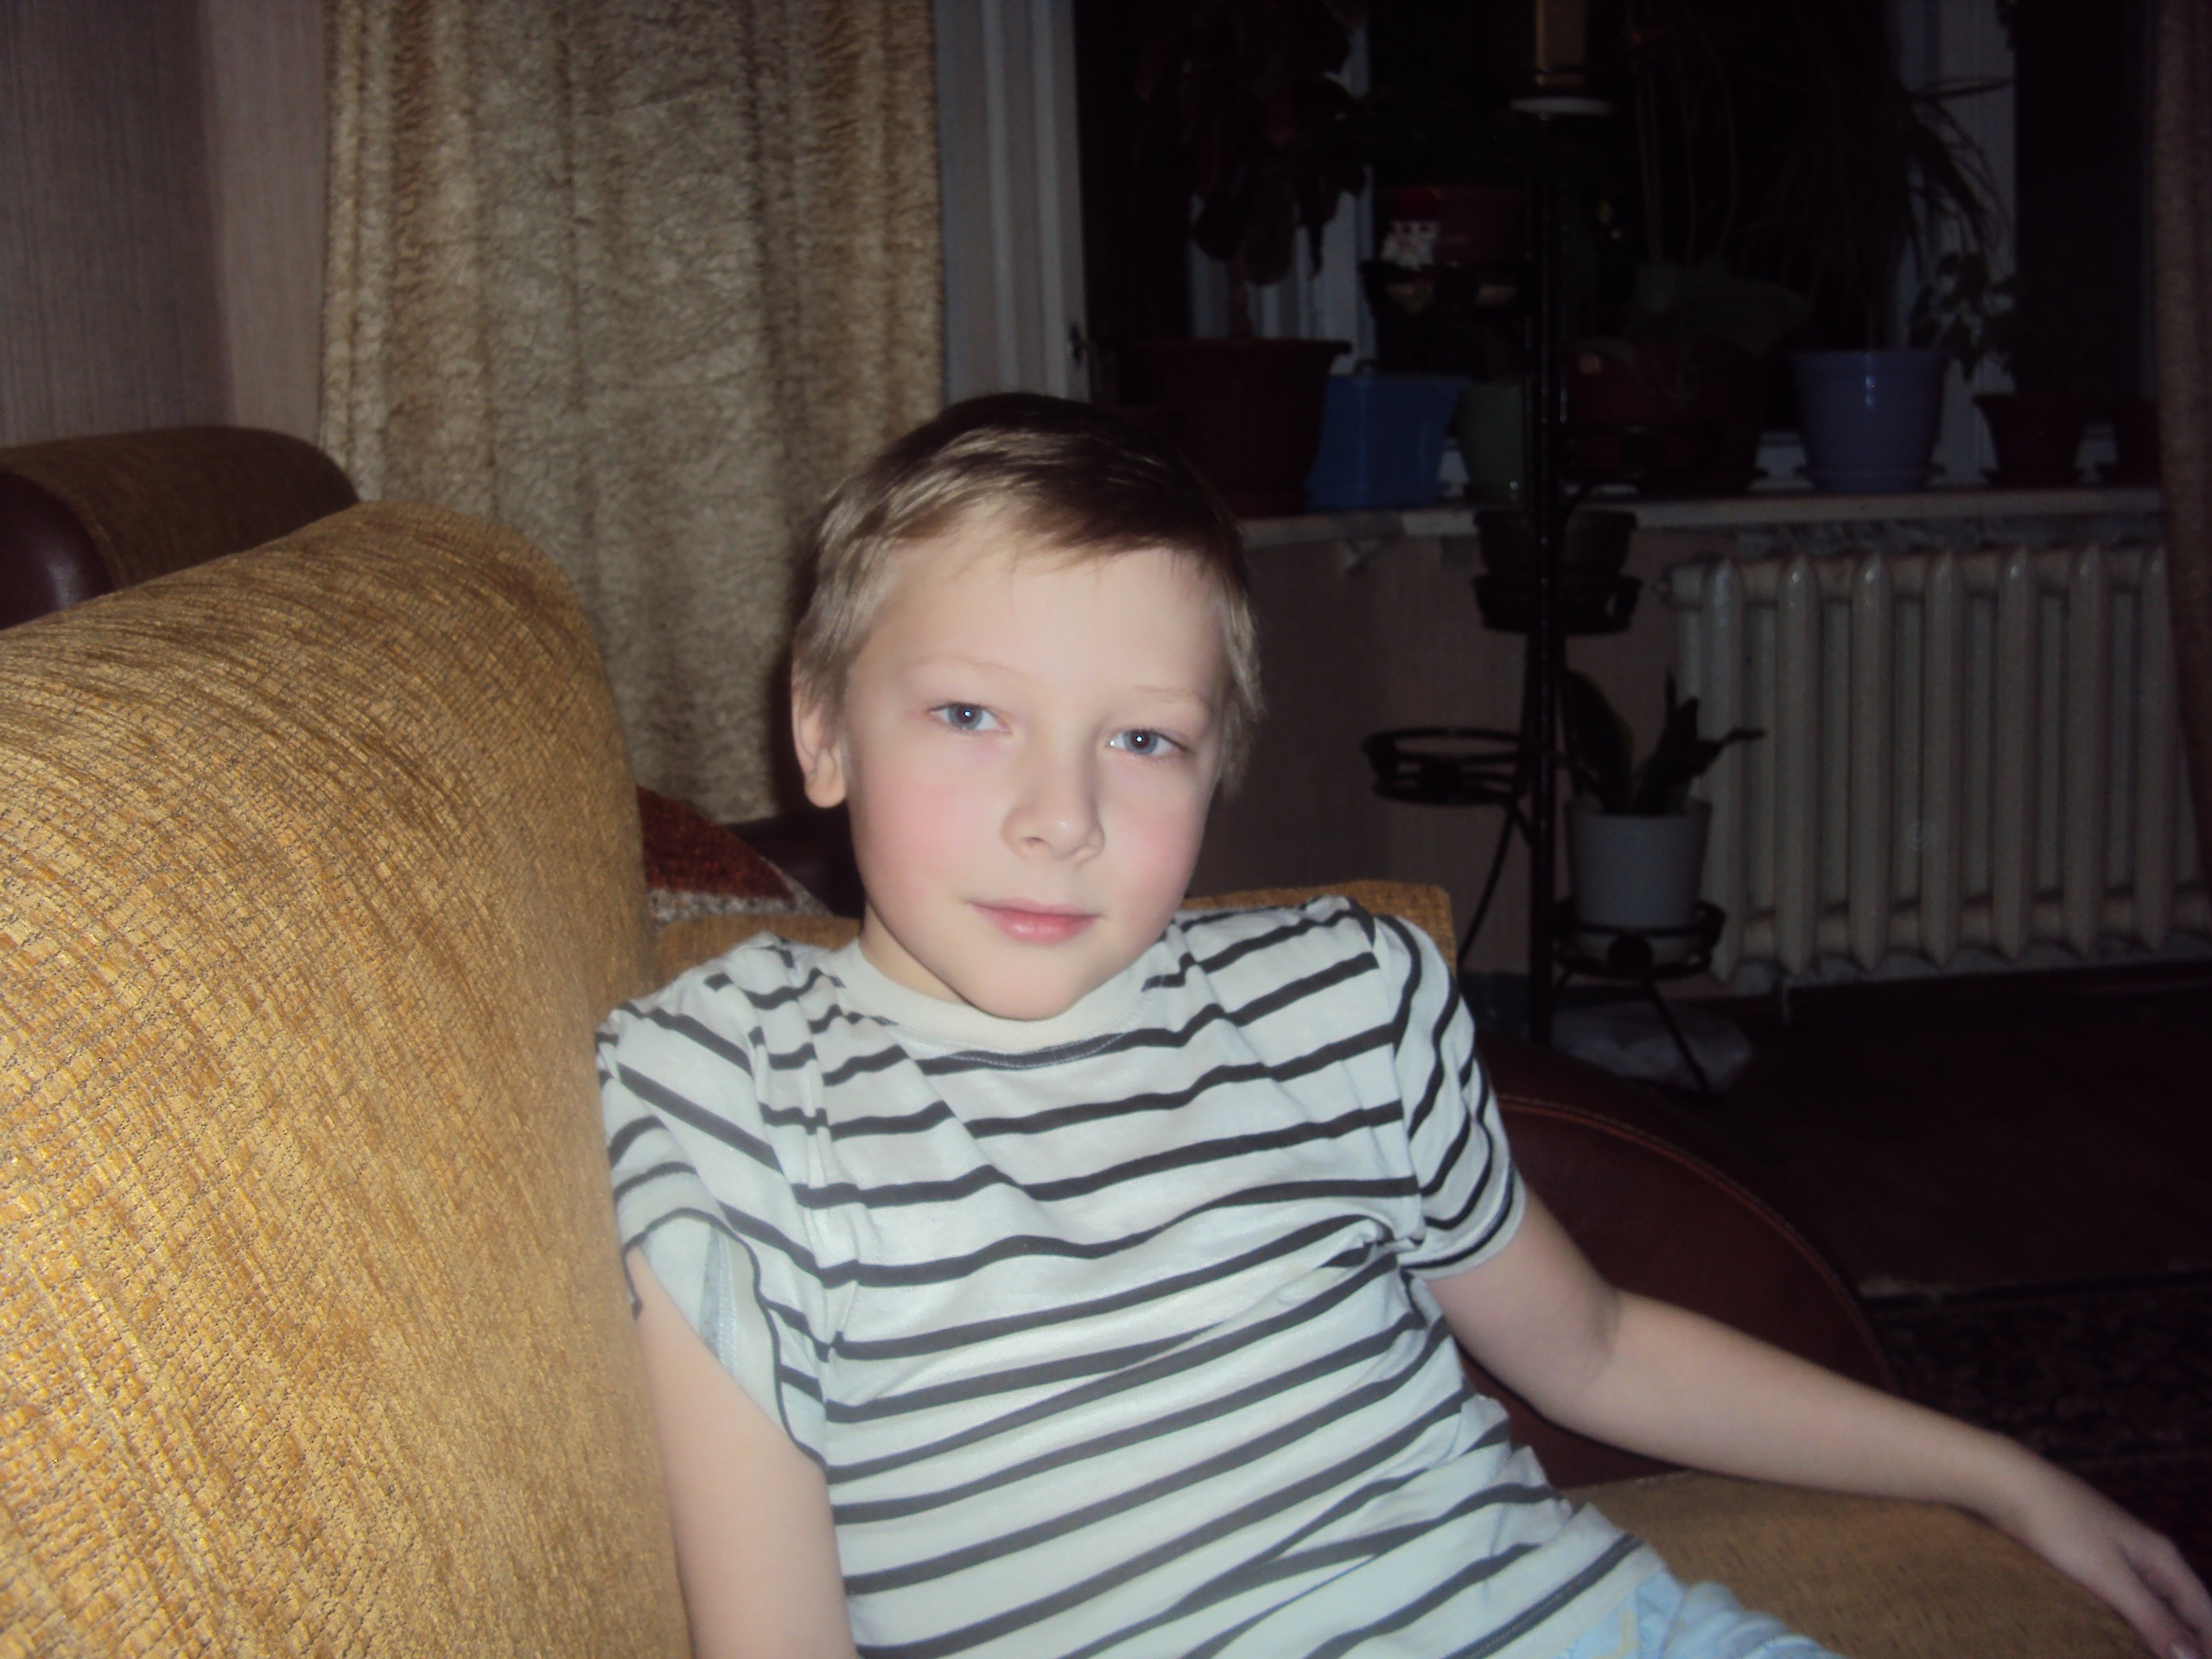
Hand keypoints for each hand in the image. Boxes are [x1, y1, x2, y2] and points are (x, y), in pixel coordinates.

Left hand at [1991, 1457, 2211, 1658]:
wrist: (2007, 1484)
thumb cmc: (2059, 1525)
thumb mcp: (2109, 1577)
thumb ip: (2153, 1618)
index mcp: (2164, 1559)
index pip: (2205, 1615)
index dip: (2207, 1649)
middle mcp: (2151, 1557)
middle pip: (2186, 1611)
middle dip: (2189, 1645)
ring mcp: (2122, 1555)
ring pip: (2157, 1605)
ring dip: (2161, 1635)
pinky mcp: (2094, 1557)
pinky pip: (2128, 1597)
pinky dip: (2134, 1622)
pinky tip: (2120, 1638)